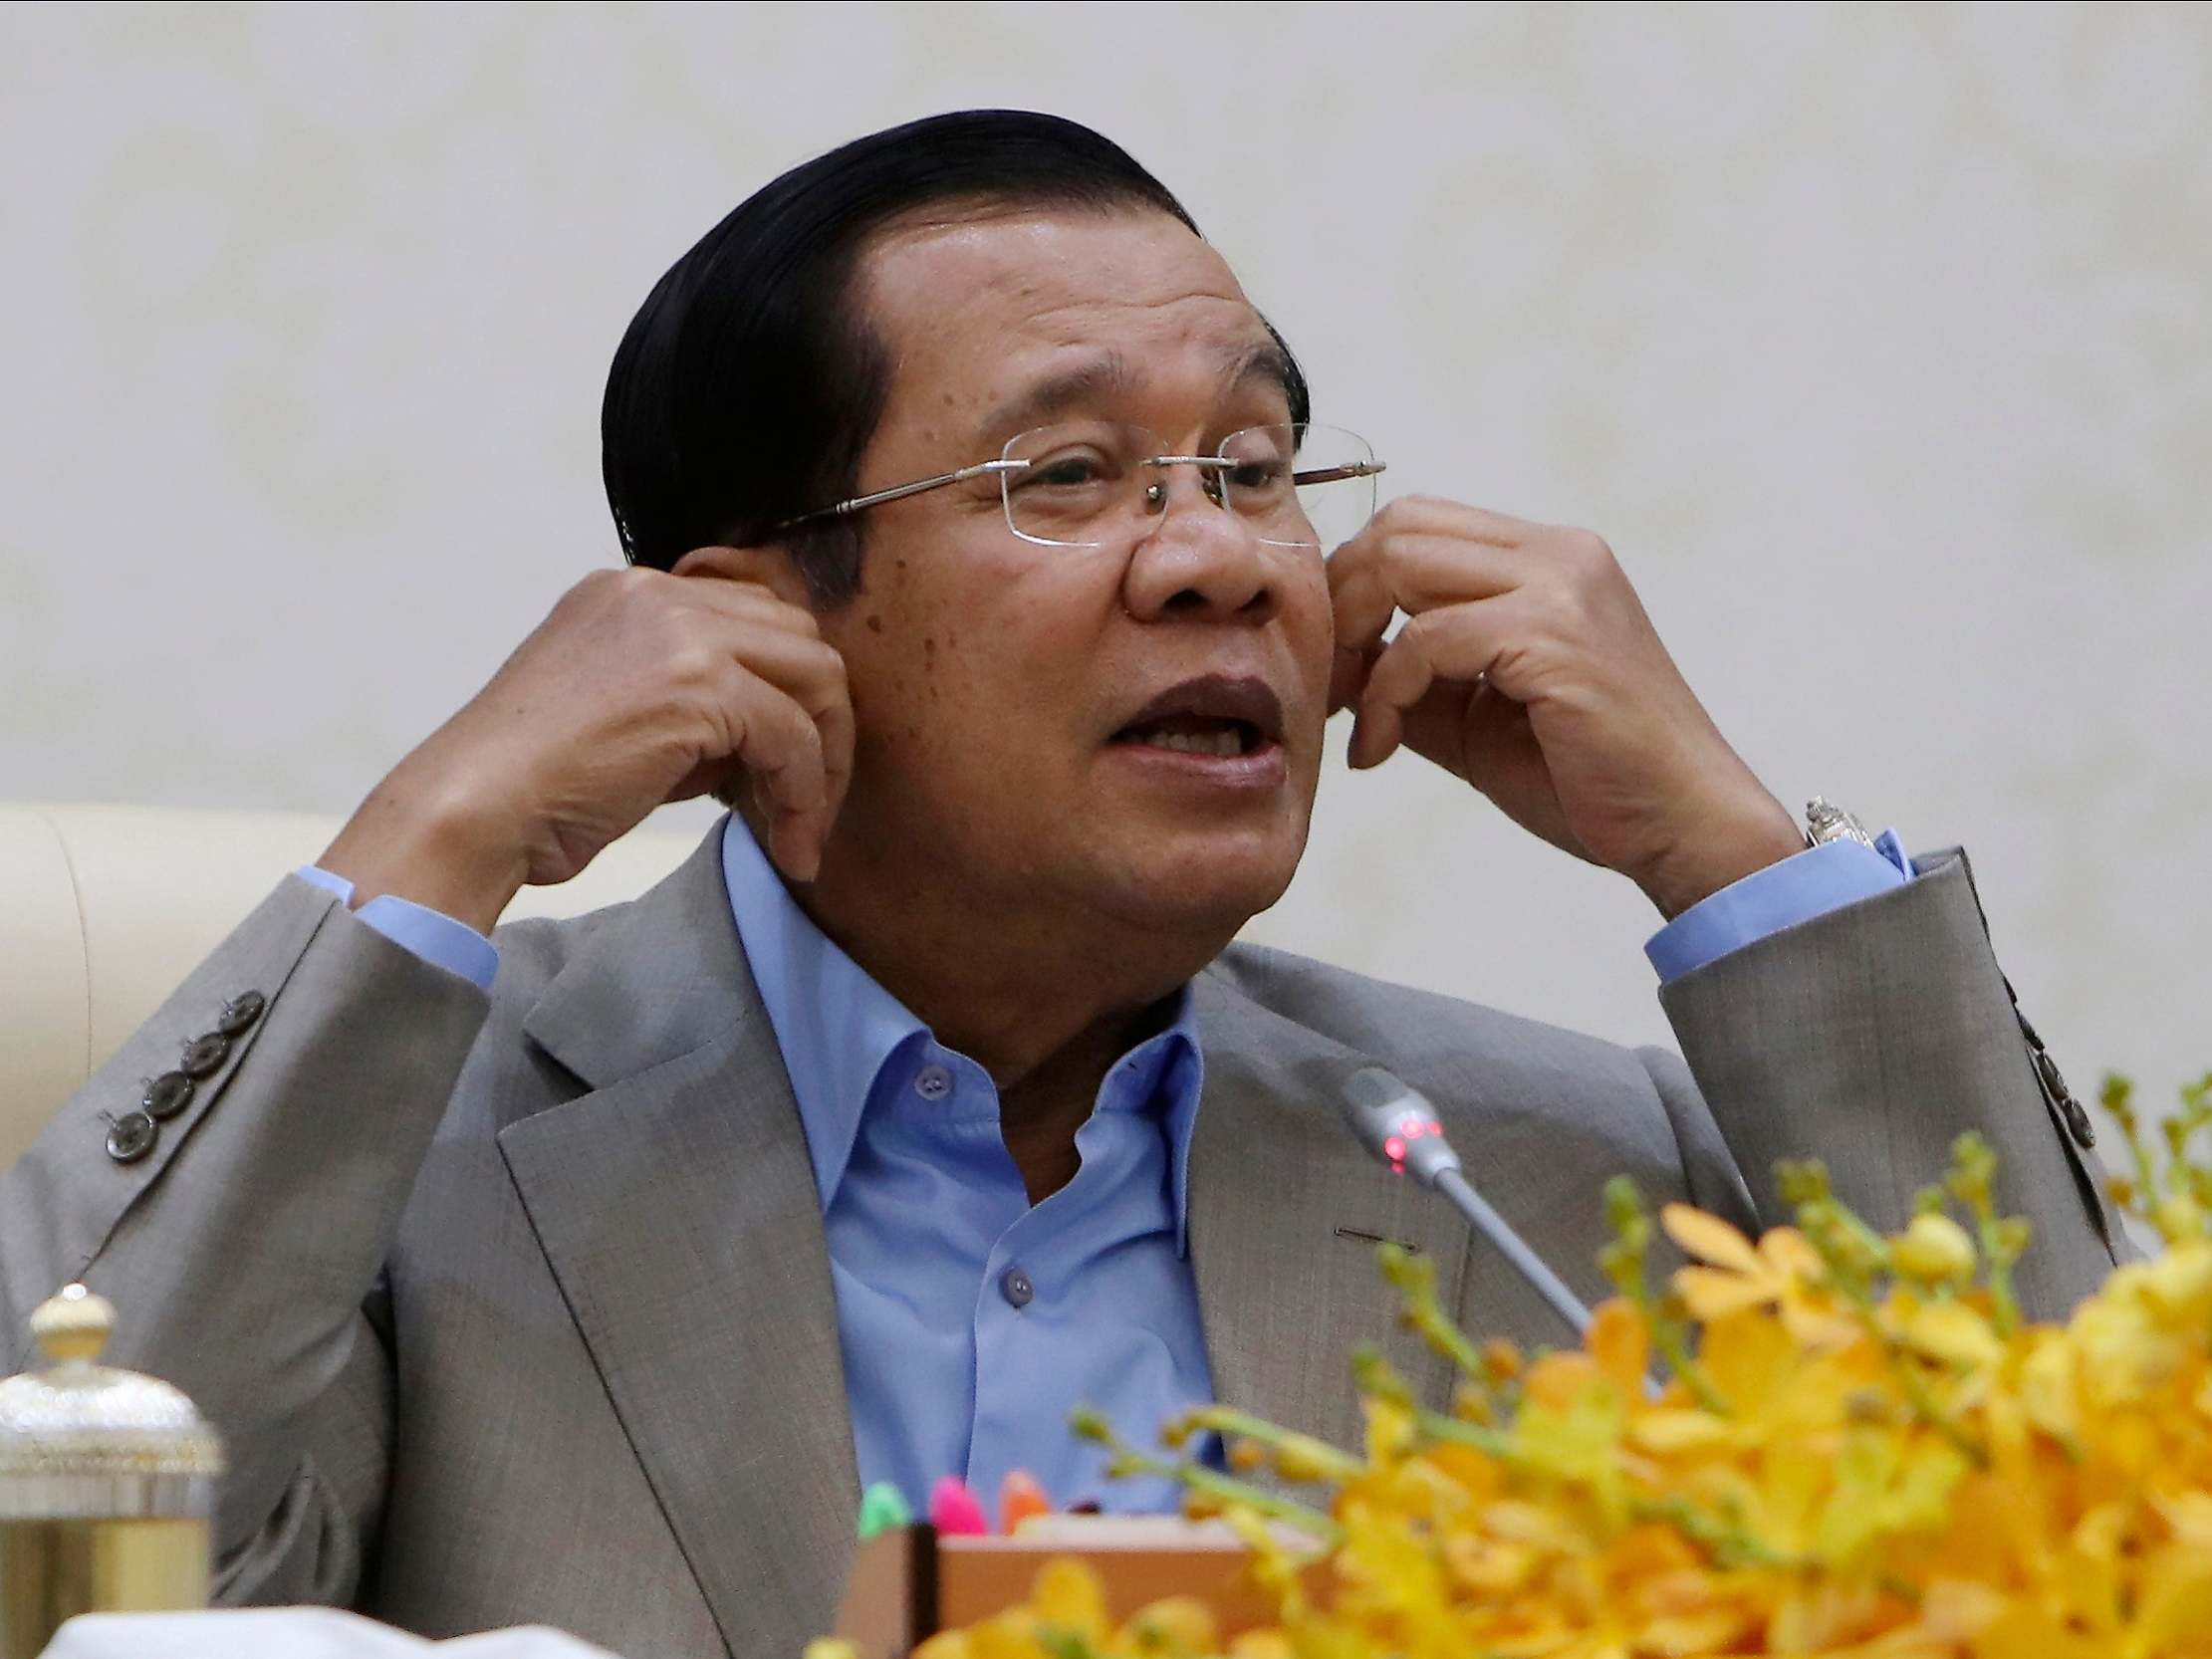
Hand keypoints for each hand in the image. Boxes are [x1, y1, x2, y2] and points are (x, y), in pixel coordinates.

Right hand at [320, 546, 852, 932]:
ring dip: (824, 760)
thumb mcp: (621, 719)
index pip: (752, 617)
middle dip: (822, 721)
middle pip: (799, 637)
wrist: (474, 810)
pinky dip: (804, 796)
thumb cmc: (534, 789)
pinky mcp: (697, 683)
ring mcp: (678, 631)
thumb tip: (766, 740)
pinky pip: (792, 736)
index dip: (785, 692)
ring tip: (804, 829)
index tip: (782, 765)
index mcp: (632, 594)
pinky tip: (790, 847)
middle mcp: (658, 595)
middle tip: (808, 799)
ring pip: (815, 677)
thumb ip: (692, 706)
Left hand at [1327, 497, 1802, 918]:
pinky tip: (1383, 748)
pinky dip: (1387, 692)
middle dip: (1344, 605)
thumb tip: (1341, 665)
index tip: (1340, 667)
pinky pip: (1427, 637)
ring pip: (1404, 562)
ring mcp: (1561, 586)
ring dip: (1358, 643)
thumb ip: (1416, 677)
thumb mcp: (1479, 717)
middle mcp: (1559, 554)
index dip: (1355, 586)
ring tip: (1360, 720)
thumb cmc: (1591, 778)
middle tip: (1335, 687)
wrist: (1684, 826)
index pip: (1418, 524)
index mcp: (1548, 561)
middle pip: (1401, 527)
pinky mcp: (1554, 635)